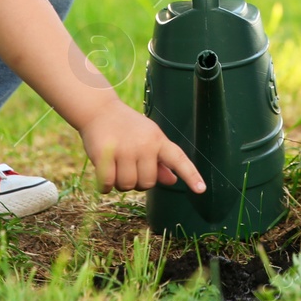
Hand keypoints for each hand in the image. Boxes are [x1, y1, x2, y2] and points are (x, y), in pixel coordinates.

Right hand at [79, 99, 205, 192]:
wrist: (99, 110)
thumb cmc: (127, 127)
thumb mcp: (148, 138)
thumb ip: (160, 161)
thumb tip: (173, 180)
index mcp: (158, 140)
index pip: (178, 159)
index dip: (191, 175)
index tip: (201, 189)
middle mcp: (144, 144)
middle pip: (148, 183)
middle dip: (138, 181)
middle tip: (129, 165)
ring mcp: (124, 150)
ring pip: (127, 186)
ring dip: (120, 183)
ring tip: (117, 165)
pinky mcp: (104, 155)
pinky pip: (108, 184)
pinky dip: (105, 185)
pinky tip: (105, 172)